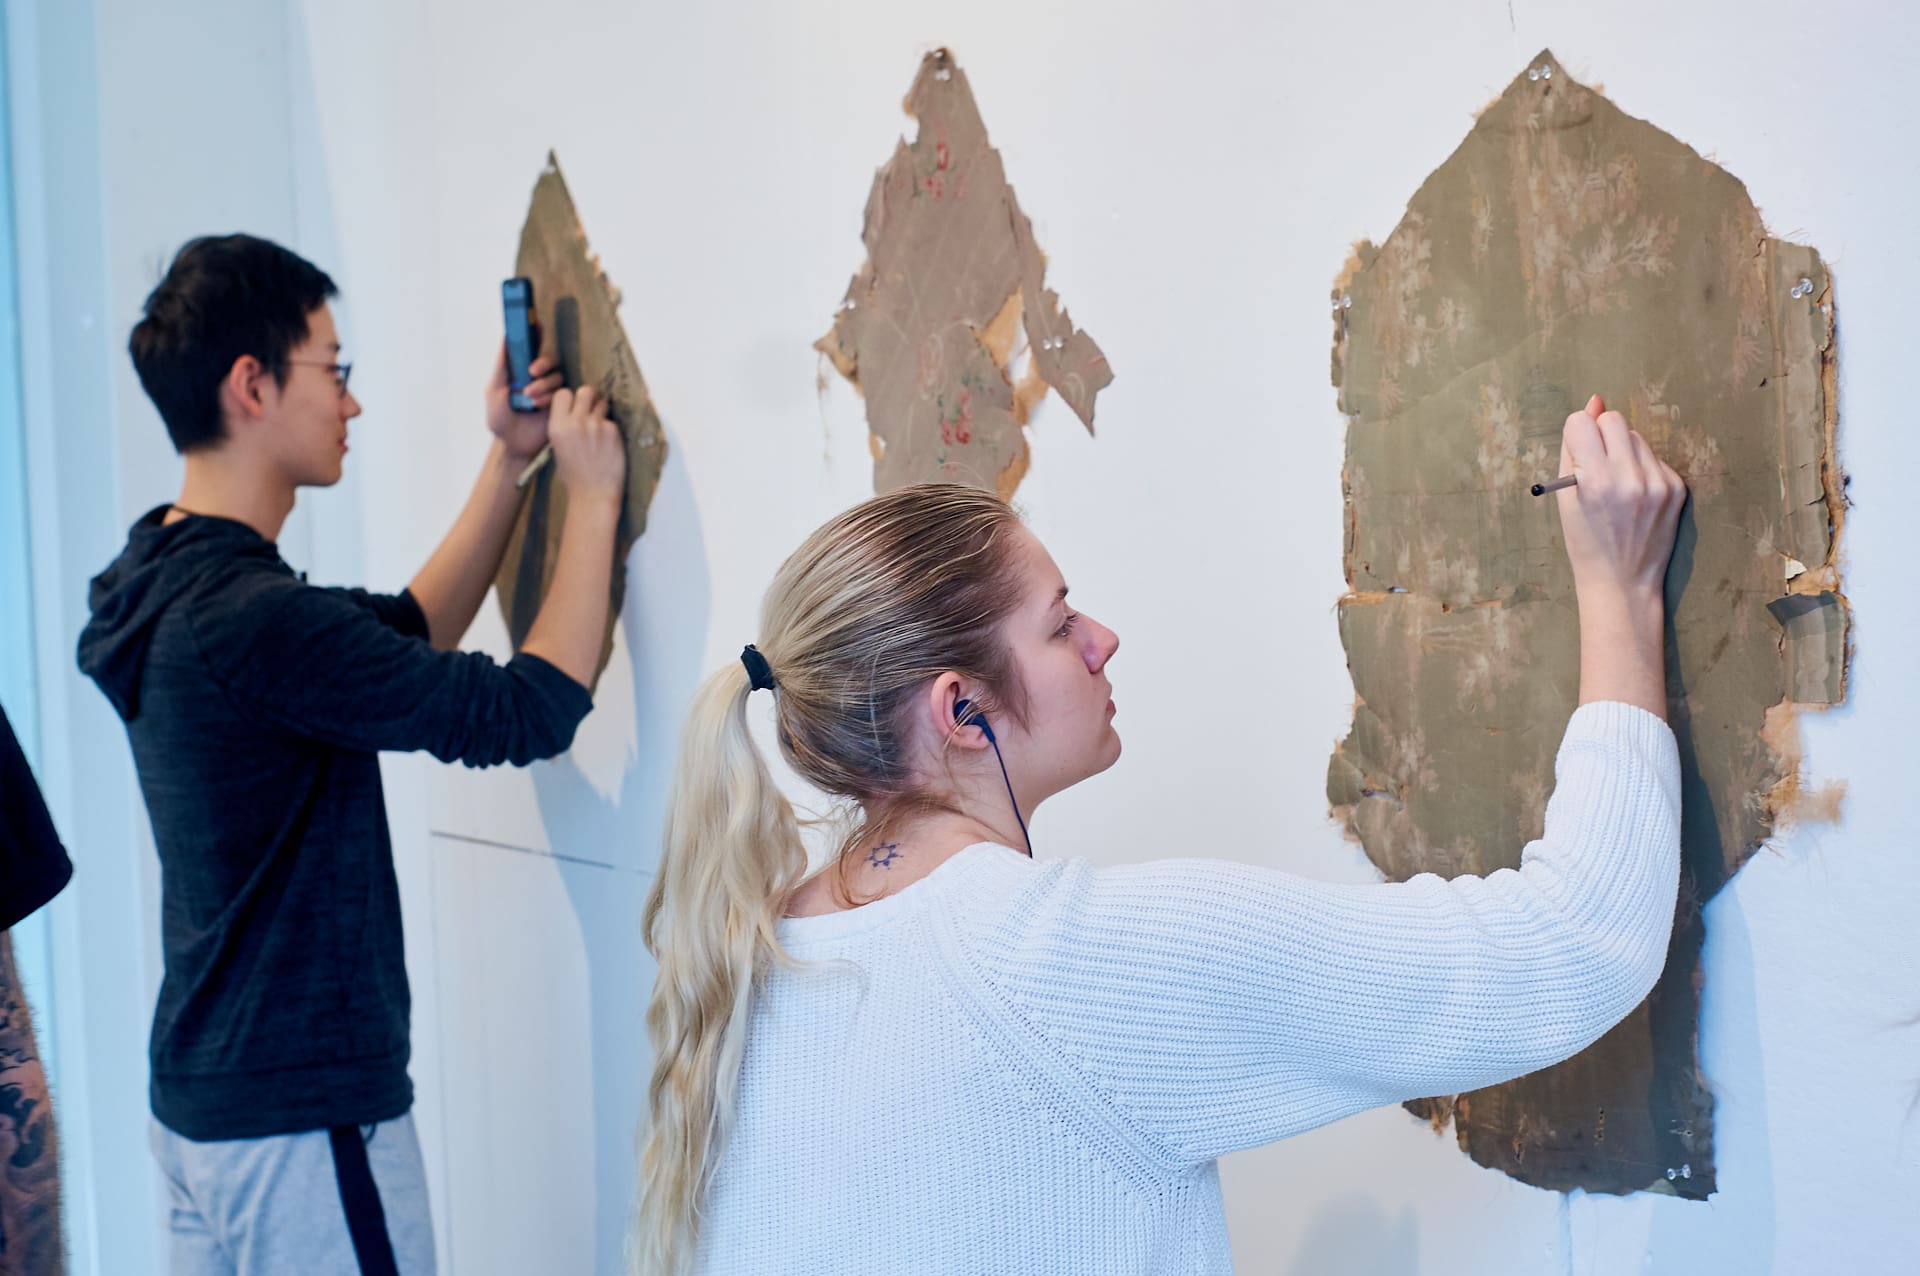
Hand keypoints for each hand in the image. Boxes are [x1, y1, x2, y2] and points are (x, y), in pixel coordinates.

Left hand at [485, 341, 564, 459]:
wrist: (513, 445)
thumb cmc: (500, 420)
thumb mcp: (494, 391)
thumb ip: (501, 366)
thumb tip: (505, 338)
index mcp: (521, 371)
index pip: (532, 348)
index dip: (537, 334)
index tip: (538, 323)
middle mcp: (538, 378)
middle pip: (550, 360)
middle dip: (543, 363)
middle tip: (532, 371)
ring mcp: (551, 391)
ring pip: (557, 377)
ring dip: (543, 385)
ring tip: (530, 399)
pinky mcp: (561, 405)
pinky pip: (564, 393)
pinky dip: (550, 396)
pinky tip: (539, 406)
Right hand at [546, 385, 625, 500]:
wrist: (593, 494)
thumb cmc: (575, 475)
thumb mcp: (558, 448)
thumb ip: (565, 426)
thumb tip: (574, 410)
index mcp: (557, 427)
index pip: (563, 393)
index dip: (570, 399)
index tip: (574, 408)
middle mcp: (575, 422)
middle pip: (585, 390)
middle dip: (589, 398)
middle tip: (592, 411)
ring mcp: (595, 425)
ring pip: (602, 402)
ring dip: (602, 411)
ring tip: (600, 430)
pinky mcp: (612, 431)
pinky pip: (612, 421)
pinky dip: (611, 430)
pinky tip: (609, 445)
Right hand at [1557, 394, 1687, 600]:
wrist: (1623, 581)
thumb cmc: (1586, 542)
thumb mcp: (1566, 499)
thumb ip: (1574, 448)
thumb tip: (1593, 403)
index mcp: (1595, 482)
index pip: (1582, 423)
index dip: (1576, 436)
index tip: (1578, 456)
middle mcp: (1629, 478)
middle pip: (1614, 420)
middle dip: (1601, 435)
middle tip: (1597, 465)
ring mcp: (1657, 483)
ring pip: (1636, 438)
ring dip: (1623, 452)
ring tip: (1617, 486)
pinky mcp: (1676, 488)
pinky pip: (1654, 458)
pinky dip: (1641, 469)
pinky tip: (1635, 496)